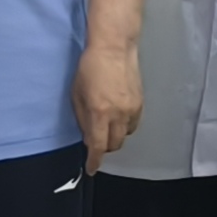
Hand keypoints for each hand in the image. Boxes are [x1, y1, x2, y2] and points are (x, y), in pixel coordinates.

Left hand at [72, 42, 140, 171]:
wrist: (114, 48)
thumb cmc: (89, 68)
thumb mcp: (76, 94)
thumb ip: (82, 118)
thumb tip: (87, 136)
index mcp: (99, 112)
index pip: (98, 146)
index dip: (94, 161)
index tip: (91, 168)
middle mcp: (118, 114)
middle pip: (114, 145)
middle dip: (104, 148)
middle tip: (95, 140)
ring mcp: (132, 109)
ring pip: (124, 136)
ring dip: (114, 137)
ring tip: (107, 126)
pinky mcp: (140, 103)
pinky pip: (133, 125)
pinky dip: (124, 127)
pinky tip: (118, 117)